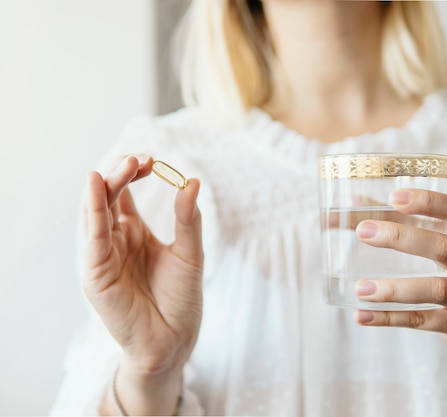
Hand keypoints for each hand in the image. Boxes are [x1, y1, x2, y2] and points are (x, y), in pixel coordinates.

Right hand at [82, 155, 203, 376]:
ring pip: (96, 212)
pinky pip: (93, 237)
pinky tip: (97, 185)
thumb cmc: (181, 297)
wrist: (175, 338)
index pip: (123, 194)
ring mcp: (103, 256)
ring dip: (107, 185)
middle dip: (120, 173)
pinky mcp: (96, 273)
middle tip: (140, 158)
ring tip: (123, 164)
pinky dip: (94, 210)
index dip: (134, 172)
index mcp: (134, 233)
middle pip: (108, 197)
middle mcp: (115, 240)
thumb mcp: (190, 252)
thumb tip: (192, 181)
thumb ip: (188, 219)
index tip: (153, 160)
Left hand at [352, 188, 446, 348]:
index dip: (429, 202)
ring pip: (436, 289)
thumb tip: (352, 201)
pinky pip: (423, 320)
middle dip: (401, 238)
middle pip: (444, 247)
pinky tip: (362, 315)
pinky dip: (390, 318)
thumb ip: (395, 219)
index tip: (394, 196)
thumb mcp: (432, 239)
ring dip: (395, 289)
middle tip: (363, 232)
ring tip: (360, 288)